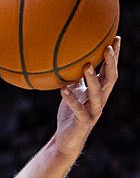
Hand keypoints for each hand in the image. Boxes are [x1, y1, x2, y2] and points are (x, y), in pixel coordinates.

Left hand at [54, 36, 119, 155]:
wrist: (66, 140)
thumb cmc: (70, 115)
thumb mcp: (72, 93)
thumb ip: (74, 79)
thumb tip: (67, 60)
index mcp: (100, 92)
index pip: (110, 70)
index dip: (114, 55)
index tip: (115, 37)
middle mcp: (100, 100)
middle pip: (110, 78)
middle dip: (111, 63)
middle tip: (108, 47)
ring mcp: (93, 111)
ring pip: (97, 94)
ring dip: (92, 79)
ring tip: (87, 66)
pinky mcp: (83, 122)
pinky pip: (78, 109)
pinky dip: (71, 99)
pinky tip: (63, 90)